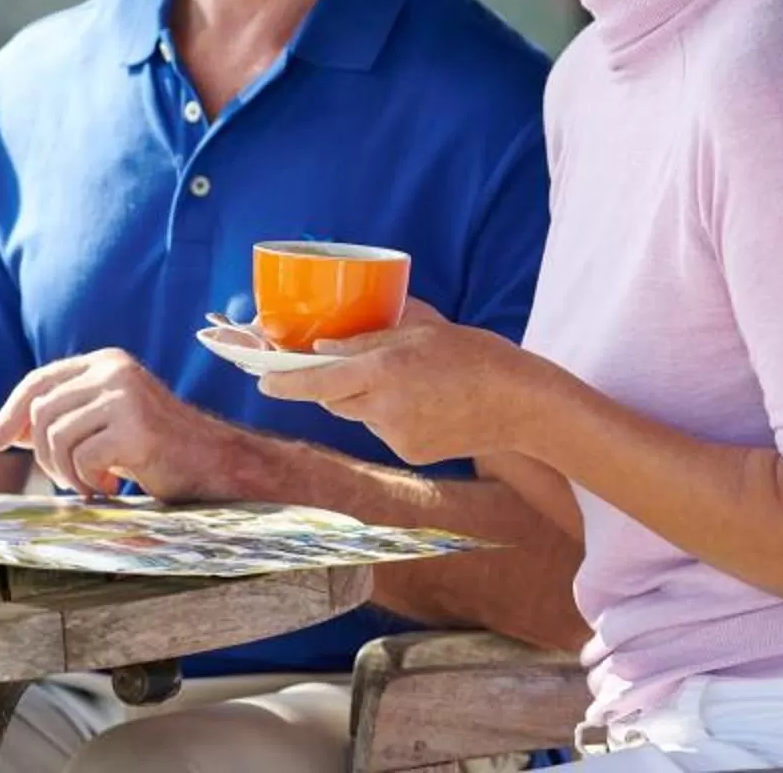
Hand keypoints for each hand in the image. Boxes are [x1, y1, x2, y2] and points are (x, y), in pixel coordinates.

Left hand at [0, 348, 245, 498]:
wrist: (218, 466)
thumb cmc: (159, 451)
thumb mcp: (105, 425)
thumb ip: (65, 419)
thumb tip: (7, 432)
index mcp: (105, 362)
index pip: (39, 382)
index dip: (11, 413)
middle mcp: (114, 370)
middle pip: (42, 412)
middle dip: (42, 455)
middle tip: (69, 480)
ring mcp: (125, 396)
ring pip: (56, 437)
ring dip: (66, 473)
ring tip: (92, 483)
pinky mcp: (136, 427)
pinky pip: (82, 459)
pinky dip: (87, 482)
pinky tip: (110, 487)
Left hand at [256, 300, 537, 464]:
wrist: (521, 403)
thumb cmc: (473, 354)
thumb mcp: (417, 329)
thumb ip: (366, 338)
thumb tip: (323, 347)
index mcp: (384, 371)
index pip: (317, 380)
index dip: (284, 382)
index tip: (261, 381)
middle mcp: (385, 407)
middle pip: (333, 398)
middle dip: (330, 382)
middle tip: (350, 365)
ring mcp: (397, 436)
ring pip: (358, 414)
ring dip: (365, 398)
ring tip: (409, 382)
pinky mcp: (410, 453)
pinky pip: (382, 430)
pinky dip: (389, 415)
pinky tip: (424, 404)